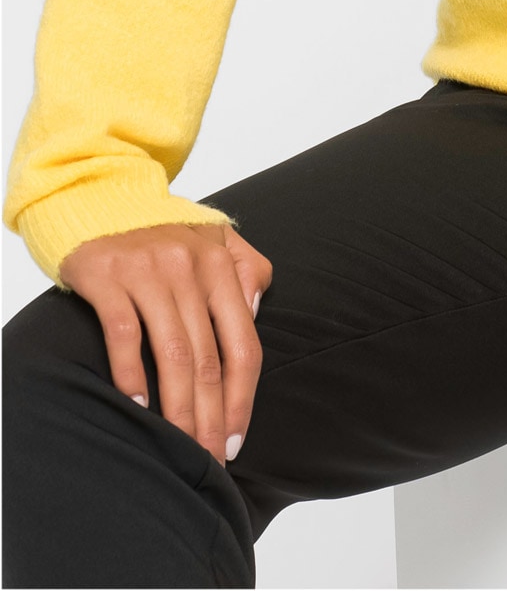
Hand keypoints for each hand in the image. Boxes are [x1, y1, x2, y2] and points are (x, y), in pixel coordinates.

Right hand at [59, 222, 273, 468]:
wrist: (100, 195)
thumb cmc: (163, 229)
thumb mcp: (215, 238)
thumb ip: (246, 269)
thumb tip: (255, 314)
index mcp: (220, 264)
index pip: (243, 343)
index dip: (244, 396)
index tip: (239, 439)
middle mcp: (189, 268)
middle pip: (209, 358)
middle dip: (212, 417)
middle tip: (210, 460)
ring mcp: (148, 272)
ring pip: (172, 353)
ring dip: (178, 409)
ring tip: (180, 446)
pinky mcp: (108, 276)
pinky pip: (124, 333)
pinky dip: (131, 374)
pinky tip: (138, 407)